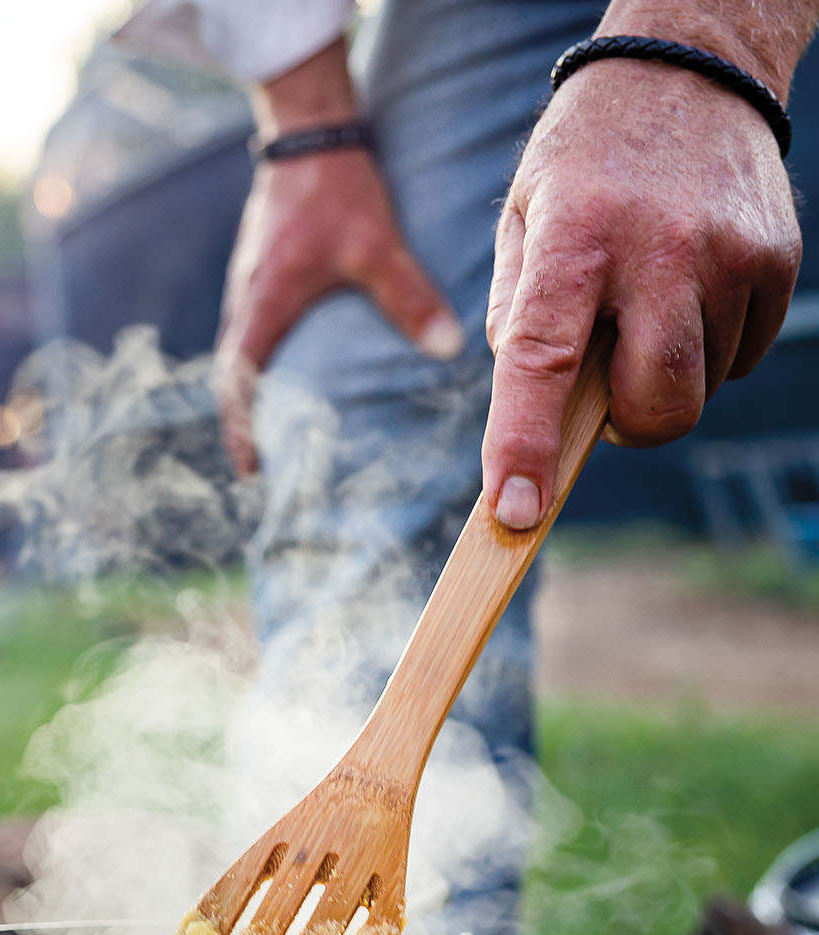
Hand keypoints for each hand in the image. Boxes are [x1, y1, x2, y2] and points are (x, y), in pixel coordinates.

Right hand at [214, 36, 463, 475]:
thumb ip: (410, 296)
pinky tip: (290, 375)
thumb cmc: (336, 187)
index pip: (241, 383)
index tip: (250, 469)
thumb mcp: (376, 244)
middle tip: (265, 465)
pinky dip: (262, 363)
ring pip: (241, 353)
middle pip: (234, 377)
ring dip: (253, 393)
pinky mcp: (260, 272)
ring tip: (277, 430)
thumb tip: (446, 349)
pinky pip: (253, 330)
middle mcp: (248, 300)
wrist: (310, 130)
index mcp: (266, 304)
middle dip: (246, 422)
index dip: (241, 429)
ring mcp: (249, 285)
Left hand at [482, 57, 800, 528]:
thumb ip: (518, 316)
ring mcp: (728, 256)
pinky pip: (741, 357)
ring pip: (700, 388)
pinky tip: (690, 289)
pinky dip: (711, 348)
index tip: (514, 511)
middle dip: (629, 425)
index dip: (525, 445)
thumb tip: (525, 411)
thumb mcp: (525, 218)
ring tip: (648, 304)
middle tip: (604, 392)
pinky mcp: (775, 261)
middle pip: (656, 404)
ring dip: (667, 377)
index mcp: (574, 238)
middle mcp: (658, 249)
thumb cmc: (587, 163)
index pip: (541, 360)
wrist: (688, 68)